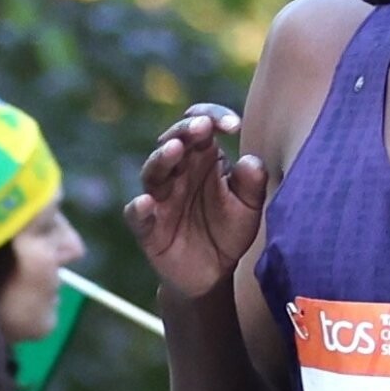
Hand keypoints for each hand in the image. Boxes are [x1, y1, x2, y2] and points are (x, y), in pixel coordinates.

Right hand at [126, 106, 267, 298]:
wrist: (214, 272)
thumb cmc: (230, 229)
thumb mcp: (248, 206)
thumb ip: (252, 182)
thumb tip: (250, 161)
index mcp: (203, 158)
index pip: (203, 126)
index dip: (214, 118)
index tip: (233, 125)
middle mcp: (178, 171)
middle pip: (175, 140)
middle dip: (186, 131)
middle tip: (202, 127)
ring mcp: (160, 197)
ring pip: (153, 171)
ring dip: (162, 158)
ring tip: (174, 149)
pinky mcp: (148, 227)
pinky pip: (137, 215)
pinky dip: (139, 208)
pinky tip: (146, 203)